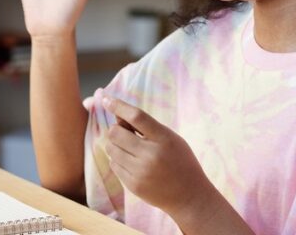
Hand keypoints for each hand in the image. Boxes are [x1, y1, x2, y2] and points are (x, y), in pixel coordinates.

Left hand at [102, 96, 214, 215]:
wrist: (189, 195)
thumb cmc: (180, 161)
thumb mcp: (170, 138)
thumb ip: (146, 127)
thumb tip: (117, 116)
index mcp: (164, 138)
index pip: (137, 116)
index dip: (119, 106)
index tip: (106, 99)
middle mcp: (151, 155)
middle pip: (116, 133)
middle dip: (116, 130)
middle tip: (126, 133)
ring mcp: (141, 172)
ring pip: (111, 149)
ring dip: (116, 146)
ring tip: (131, 150)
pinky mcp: (133, 185)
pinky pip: (114, 165)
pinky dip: (119, 160)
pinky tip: (133, 164)